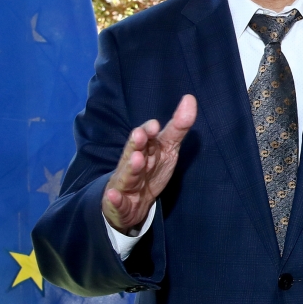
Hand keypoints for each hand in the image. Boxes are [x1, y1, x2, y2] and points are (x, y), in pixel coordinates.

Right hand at [102, 95, 196, 234]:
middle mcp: (133, 163)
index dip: (149, 132)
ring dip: (131, 167)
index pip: (148, 138)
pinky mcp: (120, 203)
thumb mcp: (167, 149)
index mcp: (145, 150)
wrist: (133, 205)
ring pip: (128, 175)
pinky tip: (112, 194)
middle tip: (140, 134)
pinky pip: (117, 201)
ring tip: (136, 159)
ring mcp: (125, 183)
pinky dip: (114, 198)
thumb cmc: (151, 170)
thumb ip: (178, 127)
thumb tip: (190, 98)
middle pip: (134, 152)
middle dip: (136, 144)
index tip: (155, 125)